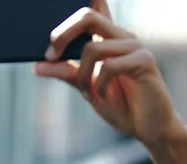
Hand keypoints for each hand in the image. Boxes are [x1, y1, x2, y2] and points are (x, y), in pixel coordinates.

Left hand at [35, 0, 186, 145]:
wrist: (147, 127)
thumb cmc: (120, 105)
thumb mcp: (86, 88)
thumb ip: (67, 74)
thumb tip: (38, 66)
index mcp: (107, 37)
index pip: (95, 4)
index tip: (54, 0)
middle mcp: (121, 36)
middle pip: (87, 16)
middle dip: (62, 35)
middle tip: (50, 56)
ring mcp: (134, 46)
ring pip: (93, 48)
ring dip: (82, 76)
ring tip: (88, 95)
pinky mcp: (144, 61)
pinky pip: (109, 66)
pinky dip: (100, 86)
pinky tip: (103, 97)